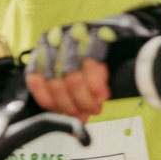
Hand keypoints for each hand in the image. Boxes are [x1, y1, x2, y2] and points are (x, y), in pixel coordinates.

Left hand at [26, 2, 160, 118]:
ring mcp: (75, 33)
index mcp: (44, 48)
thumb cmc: (97, 57)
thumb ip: (68, 96)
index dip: (51, 103)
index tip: (66, 116)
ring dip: (84, 99)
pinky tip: (103, 95)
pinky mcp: (97, 33)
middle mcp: (55, 38)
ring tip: (96, 107)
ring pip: (71, 76)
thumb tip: (69, 127)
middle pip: (55, 82)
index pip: (36, 79)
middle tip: (86, 114)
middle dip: (71, 105)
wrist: (124, 33)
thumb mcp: (76, 75)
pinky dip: (96, 84)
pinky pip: (92, 63)